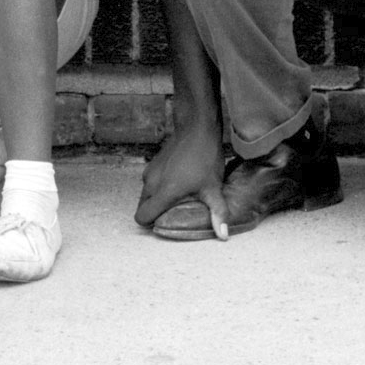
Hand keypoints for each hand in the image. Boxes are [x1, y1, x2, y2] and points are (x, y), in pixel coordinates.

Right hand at [135, 123, 228, 240]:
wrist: (198, 128)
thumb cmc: (205, 158)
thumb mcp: (213, 187)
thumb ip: (217, 213)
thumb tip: (223, 236)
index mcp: (162, 192)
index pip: (141, 217)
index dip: (150, 223)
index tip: (165, 222)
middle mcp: (151, 182)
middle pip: (143, 207)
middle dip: (154, 212)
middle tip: (174, 211)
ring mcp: (150, 170)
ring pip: (146, 194)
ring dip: (156, 198)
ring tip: (178, 196)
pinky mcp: (153, 162)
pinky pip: (150, 181)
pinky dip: (159, 186)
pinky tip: (178, 181)